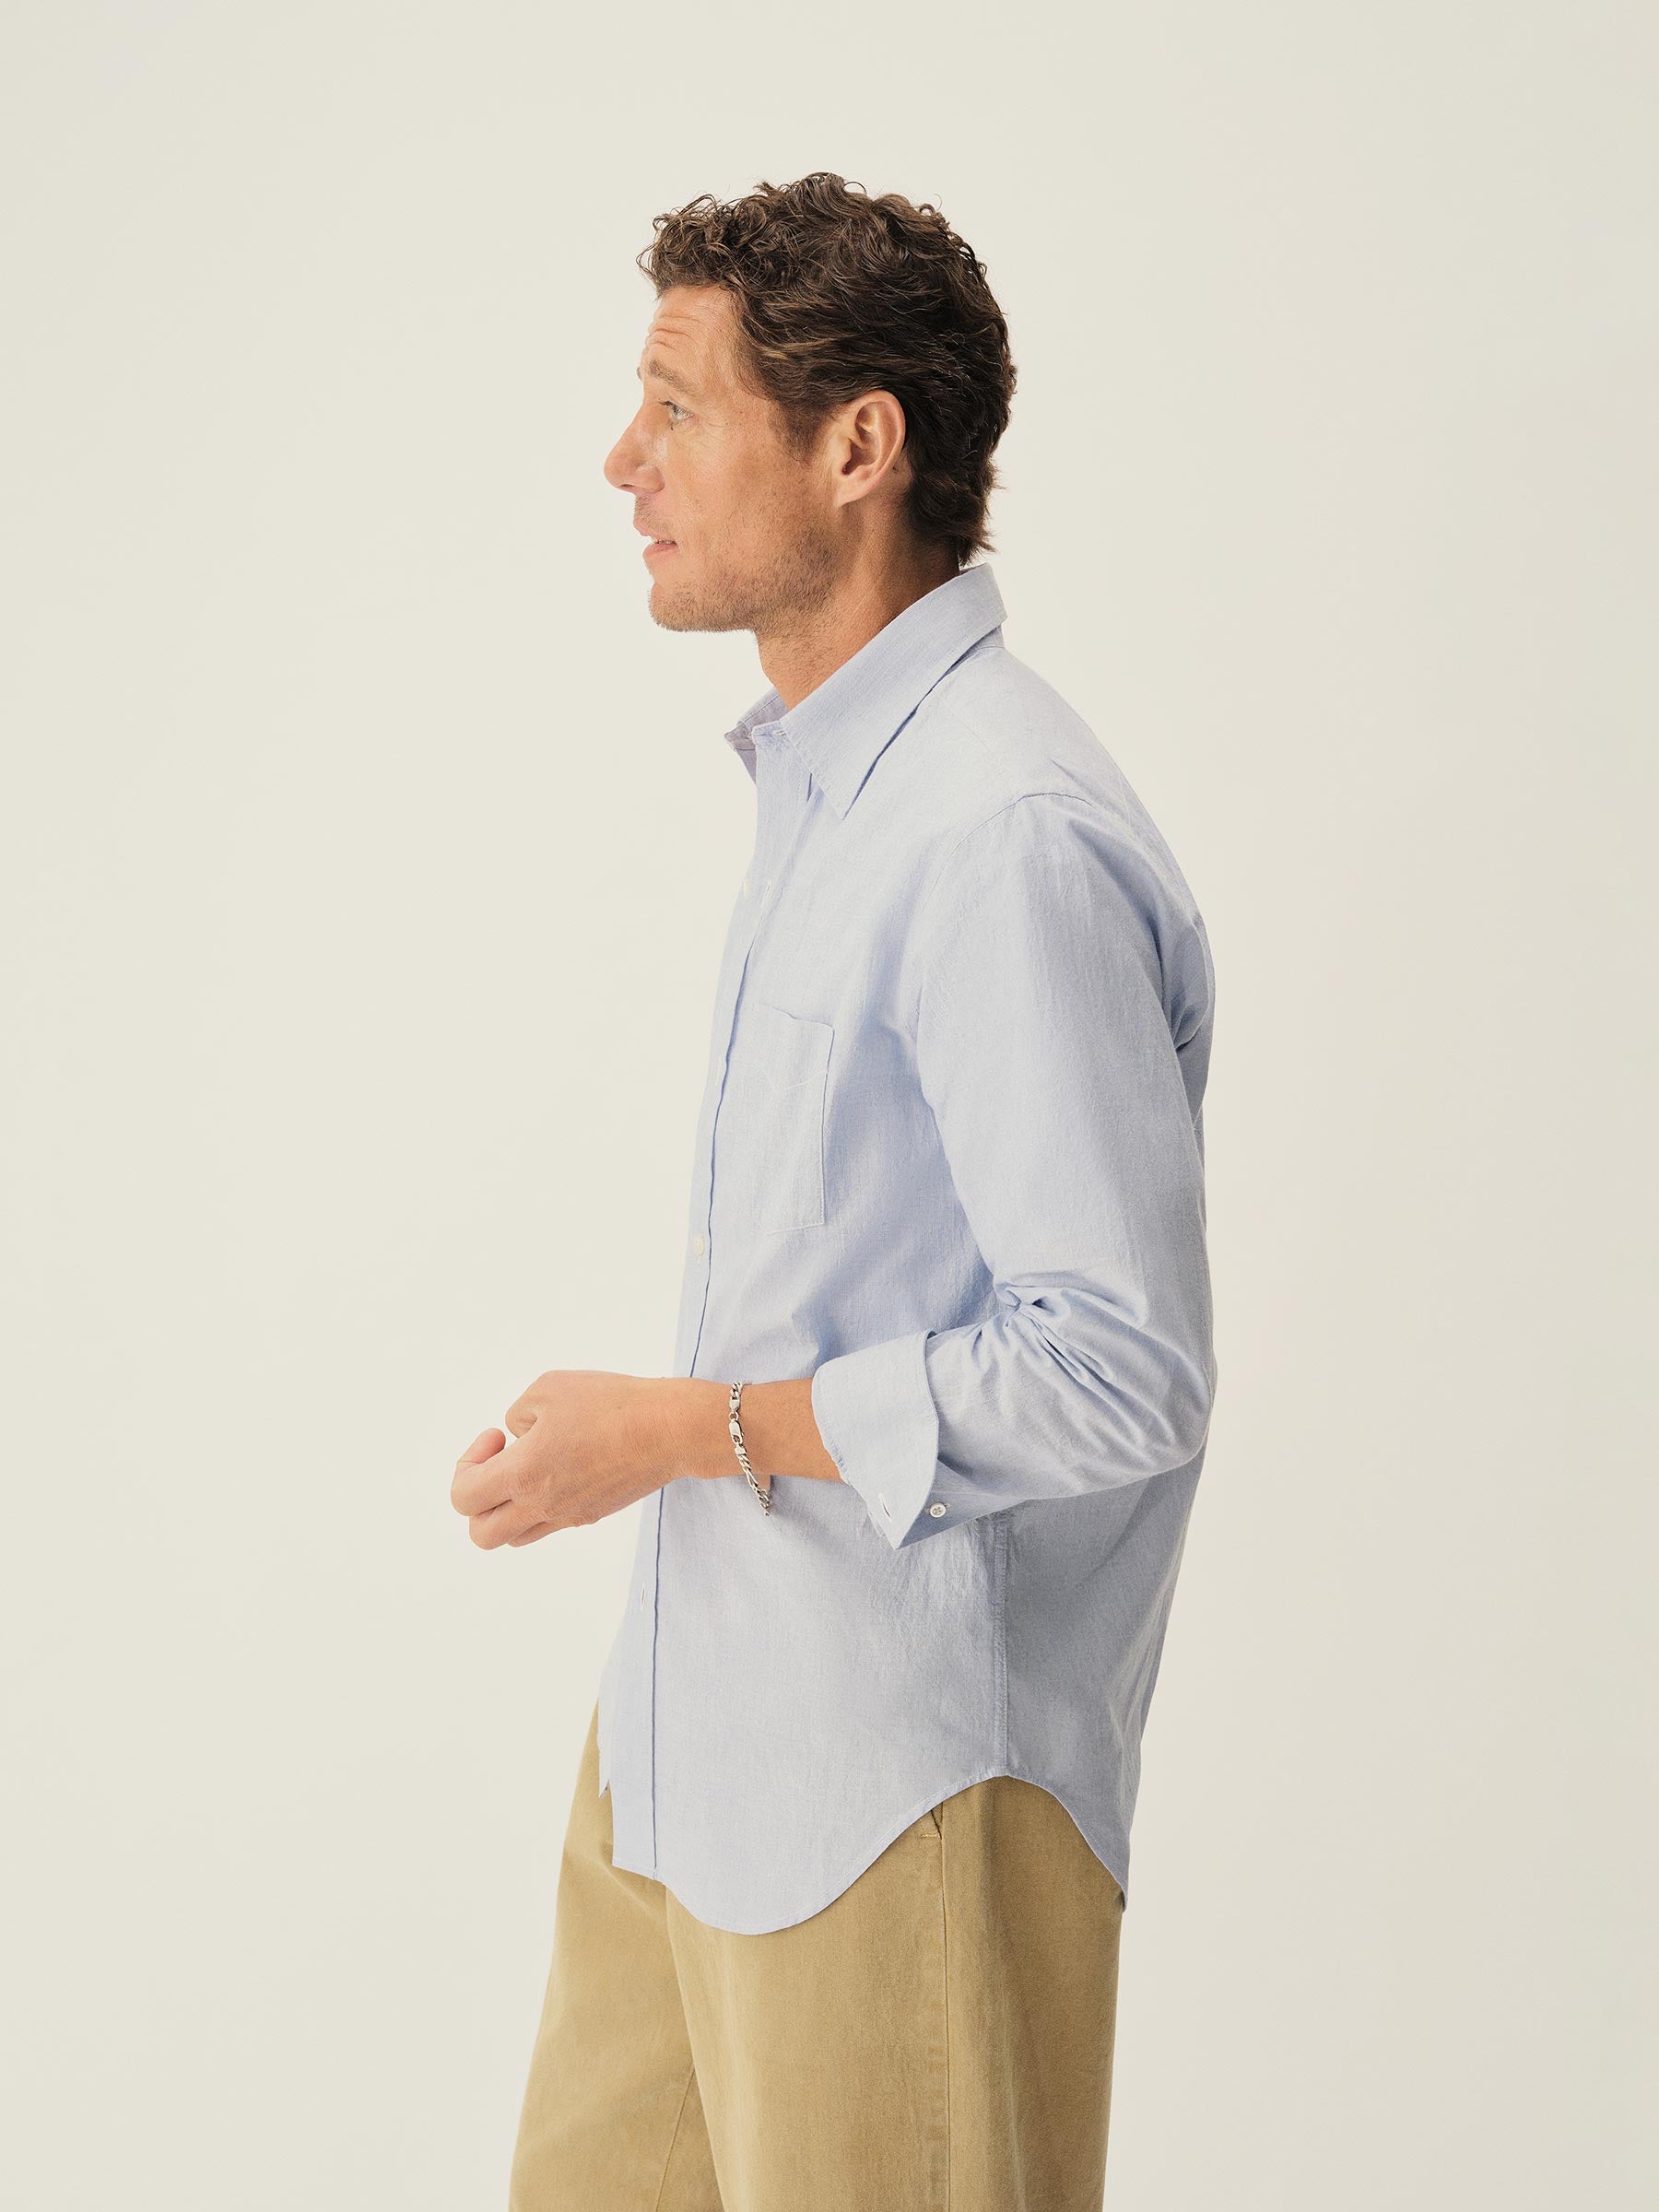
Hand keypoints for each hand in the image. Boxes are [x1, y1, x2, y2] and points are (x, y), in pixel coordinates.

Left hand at [450, 1369, 667, 1549]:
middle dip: (479, 1498)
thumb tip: (518, 1438)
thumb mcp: (548, 1388)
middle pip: (482, 1533)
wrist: (669, 1430)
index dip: (468, 1463)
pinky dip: (540, 1503)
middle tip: (503, 1462)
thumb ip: (517, 1414)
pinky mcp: (591, 1514)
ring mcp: (567, 1516)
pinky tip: (561, 1466)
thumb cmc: (611, 1404)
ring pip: (515, 1536)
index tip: (498, 1437)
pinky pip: (548, 1524)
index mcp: (523, 1475)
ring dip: (507, 1506)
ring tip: (530, 1466)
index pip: (463, 1497)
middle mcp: (541, 1506)